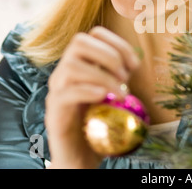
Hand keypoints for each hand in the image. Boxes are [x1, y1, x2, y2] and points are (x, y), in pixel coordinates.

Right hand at [45, 26, 140, 168]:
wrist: (80, 157)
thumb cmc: (99, 123)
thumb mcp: (113, 94)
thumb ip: (119, 76)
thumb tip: (136, 60)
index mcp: (81, 64)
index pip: (94, 33)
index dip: (118, 43)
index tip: (135, 64)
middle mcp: (65, 73)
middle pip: (79, 41)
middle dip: (109, 55)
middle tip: (126, 77)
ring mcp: (56, 92)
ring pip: (71, 66)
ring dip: (102, 75)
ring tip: (120, 92)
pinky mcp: (54, 113)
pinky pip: (64, 94)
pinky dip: (87, 91)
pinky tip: (104, 98)